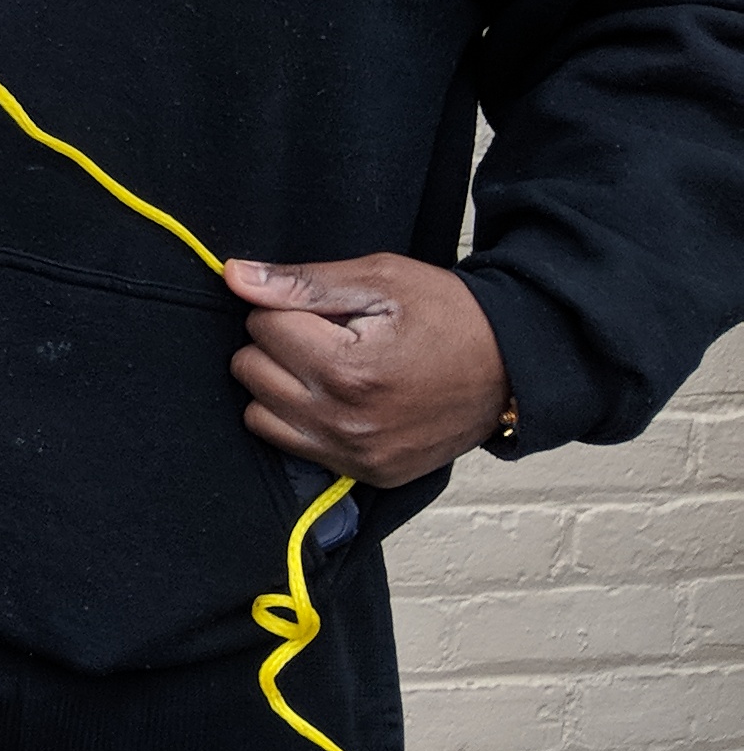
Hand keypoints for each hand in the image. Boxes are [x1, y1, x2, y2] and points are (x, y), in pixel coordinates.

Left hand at [223, 252, 510, 487]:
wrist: (515, 367)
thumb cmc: (452, 317)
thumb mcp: (382, 279)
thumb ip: (302, 282)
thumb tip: (236, 276)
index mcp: (347, 369)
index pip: (261, 326)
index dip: (288, 307)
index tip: (326, 309)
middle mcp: (345, 422)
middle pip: (250, 370)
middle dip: (278, 344)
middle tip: (326, 335)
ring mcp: (356, 455)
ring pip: (259, 414)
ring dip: (280, 385)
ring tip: (327, 366)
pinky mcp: (367, 474)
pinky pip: (293, 447)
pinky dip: (300, 420)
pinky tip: (336, 398)